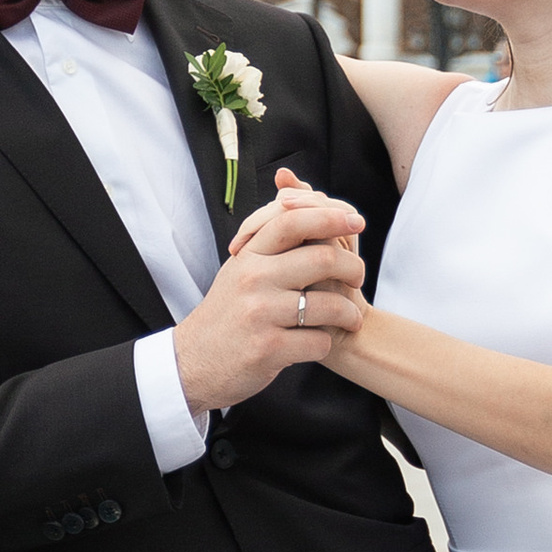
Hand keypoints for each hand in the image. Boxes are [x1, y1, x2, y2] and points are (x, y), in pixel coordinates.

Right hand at [180, 166, 365, 411]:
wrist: (193, 362)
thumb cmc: (229, 312)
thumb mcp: (241, 267)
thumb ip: (269, 232)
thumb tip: (295, 188)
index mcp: (249, 256)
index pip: (292, 220)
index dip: (329, 217)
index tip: (357, 221)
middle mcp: (252, 280)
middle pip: (322, 258)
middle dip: (353, 267)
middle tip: (358, 279)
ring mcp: (259, 314)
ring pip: (328, 304)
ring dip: (349, 313)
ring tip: (352, 318)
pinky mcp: (267, 349)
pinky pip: (318, 342)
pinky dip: (326, 343)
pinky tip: (319, 344)